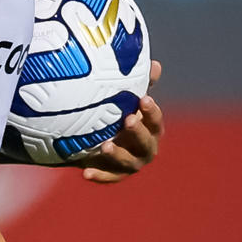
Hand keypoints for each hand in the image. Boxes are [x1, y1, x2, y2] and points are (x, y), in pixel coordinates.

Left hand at [73, 59, 163, 183]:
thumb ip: (138, 84)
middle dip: (138, 132)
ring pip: (129, 162)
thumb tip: (154, 64)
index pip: (156, 120)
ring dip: (118, 154)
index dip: (152, 111)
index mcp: (151, 129)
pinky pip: (108, 177)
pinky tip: (86, 172)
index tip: (144, 99)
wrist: (98, 139)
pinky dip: (99, 176)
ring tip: (105, 145)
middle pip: (146, 143)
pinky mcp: (114, 174)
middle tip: (128, 120)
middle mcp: (145, 148)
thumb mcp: (126, 99)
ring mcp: (130, 163)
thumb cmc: (117, 114)